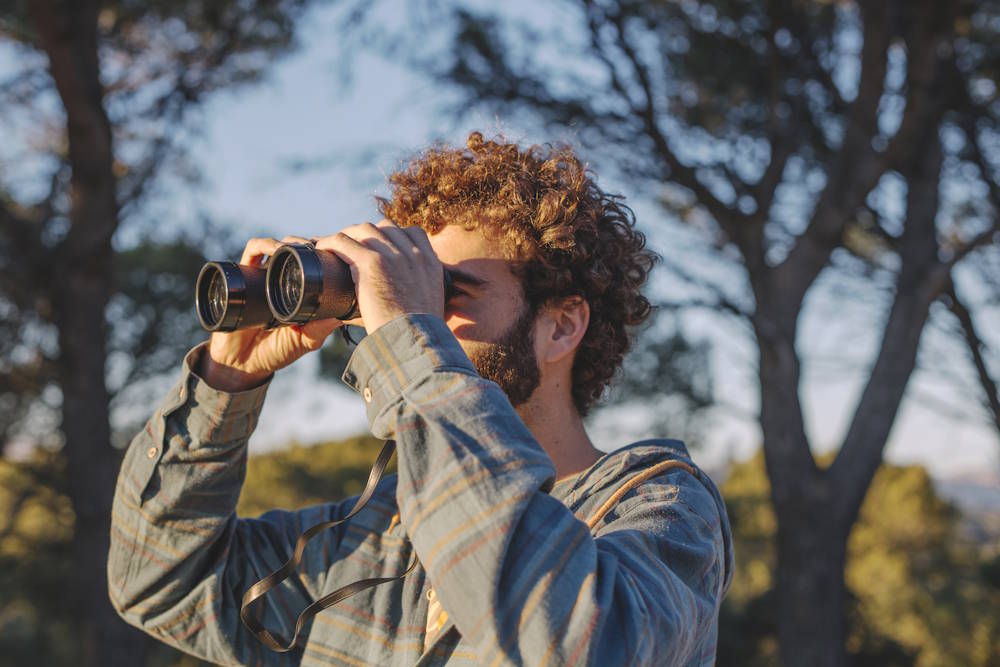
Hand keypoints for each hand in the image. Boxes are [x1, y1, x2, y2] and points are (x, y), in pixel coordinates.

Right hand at [201, 236, 342, 391]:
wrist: (240, 362)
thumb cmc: (275, 352)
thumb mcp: (304, 341)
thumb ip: (319, 330)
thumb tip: (342, 316)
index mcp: (301, 290)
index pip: (315, 264)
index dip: (325, 254)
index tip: (336, 254)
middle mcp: (282, 279)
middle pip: (297, 250)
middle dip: (309, 244)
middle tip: (320, 247)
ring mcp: (263, 275)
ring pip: (278, 246)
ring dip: (290, 242)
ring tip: (300, 247)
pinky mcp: (243, 275)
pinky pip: (252, 252)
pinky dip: (263, 246)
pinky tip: (274, 249)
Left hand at [314, 219, 443, 333]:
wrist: (413, 341)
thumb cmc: (418, 334)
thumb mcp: (428, 306)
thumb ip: (418, 294)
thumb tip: (402, 303)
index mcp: (430, 262)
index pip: (412, 233)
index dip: (393, 237)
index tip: (380, 246)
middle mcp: (413, 253)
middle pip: (385, 228)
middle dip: (367, 234)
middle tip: (353, 246)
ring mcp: (392, 255)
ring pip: (362, 231)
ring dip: (348, 236)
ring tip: (335, 247)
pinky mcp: (371, 262)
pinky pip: (343, 242)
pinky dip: (330, 243)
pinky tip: (322, 249)